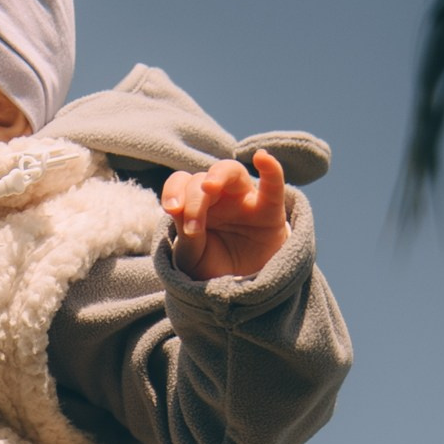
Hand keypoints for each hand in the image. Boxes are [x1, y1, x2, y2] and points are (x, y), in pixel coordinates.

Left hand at [160, 149, 287, 280]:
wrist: (242, 286)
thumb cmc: (213, 266)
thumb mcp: (193, 260)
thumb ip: (186, 239)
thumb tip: (180, 213)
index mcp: (194, 205)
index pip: (180, 183)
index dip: (173, 191)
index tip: (171, 210)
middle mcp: (218, 196)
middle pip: (201, 180)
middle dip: (194, 199)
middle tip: (192, 226)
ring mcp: (244, 198)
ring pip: (231, 171)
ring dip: (218, 175)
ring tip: (209, 187)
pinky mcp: (269, 208)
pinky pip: (273, 184)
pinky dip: (270, 169)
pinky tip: (261, 157)